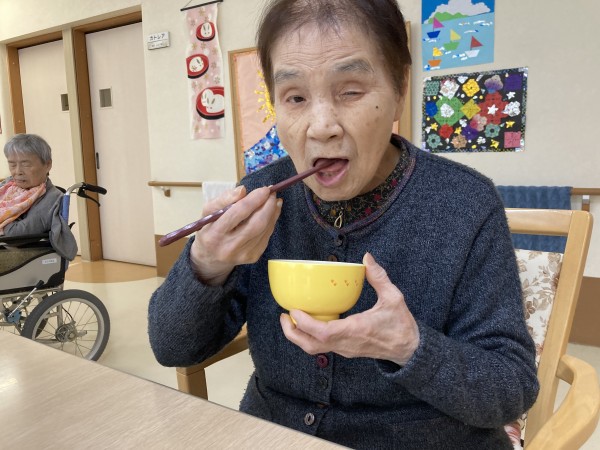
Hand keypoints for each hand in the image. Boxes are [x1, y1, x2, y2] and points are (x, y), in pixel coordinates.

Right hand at [190, 185, 281, 284]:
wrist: (210, 258)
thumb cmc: (209, 229)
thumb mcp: (208, 212)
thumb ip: (223, 199)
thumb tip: (242, 190)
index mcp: (214, 234)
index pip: (238, 213)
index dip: (254, 199)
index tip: (264, 189)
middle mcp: (229, 247)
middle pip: (256, 223)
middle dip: (268, 206)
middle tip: (272, 193)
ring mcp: (242, 254)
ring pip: (264, 229)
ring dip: (273, 212)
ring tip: (274, 201)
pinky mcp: (252, 257)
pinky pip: (266, 236)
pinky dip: (271, 222)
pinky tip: (272, 213)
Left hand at [280, 252, 419, 365]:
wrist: (409, 349)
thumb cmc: (401, 324)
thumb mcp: (393, 297)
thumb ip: (379, 277)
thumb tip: (367, 258)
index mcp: (356, 331)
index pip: (323, 333)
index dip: (304, 323)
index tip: (293, 310)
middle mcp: (346, 344)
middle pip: (311, 345)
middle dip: (292, 333)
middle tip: (283, 315)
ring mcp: (345, 350)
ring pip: (314, 349)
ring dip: (299, 336)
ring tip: (290, 318)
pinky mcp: (345, 350)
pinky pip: (322, 347)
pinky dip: (309, 336)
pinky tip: (308, 322)